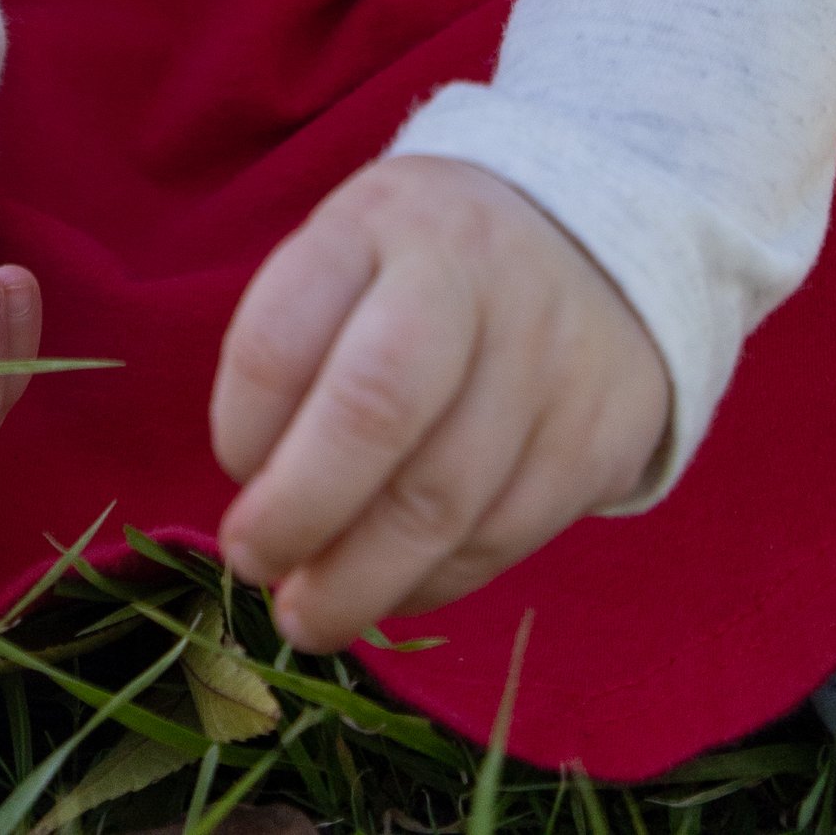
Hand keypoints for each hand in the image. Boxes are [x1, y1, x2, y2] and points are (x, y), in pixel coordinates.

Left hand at [211, 155, 669, 653]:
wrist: (592, 247)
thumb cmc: (425, 269)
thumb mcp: (351, 257)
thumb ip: (296, 354)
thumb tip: (259, 497)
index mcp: (384, 221)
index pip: (283, 333)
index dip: (242, 428)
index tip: (237, 470)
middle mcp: (473, 275)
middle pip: (374, 411)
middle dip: (299, 513)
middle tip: (253, 564)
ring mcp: (547, 358)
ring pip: (442, 502)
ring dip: (359, 580)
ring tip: (309, 613)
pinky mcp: (598, 437)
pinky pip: (500, 541)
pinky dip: (431, 584)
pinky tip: (392, 587)